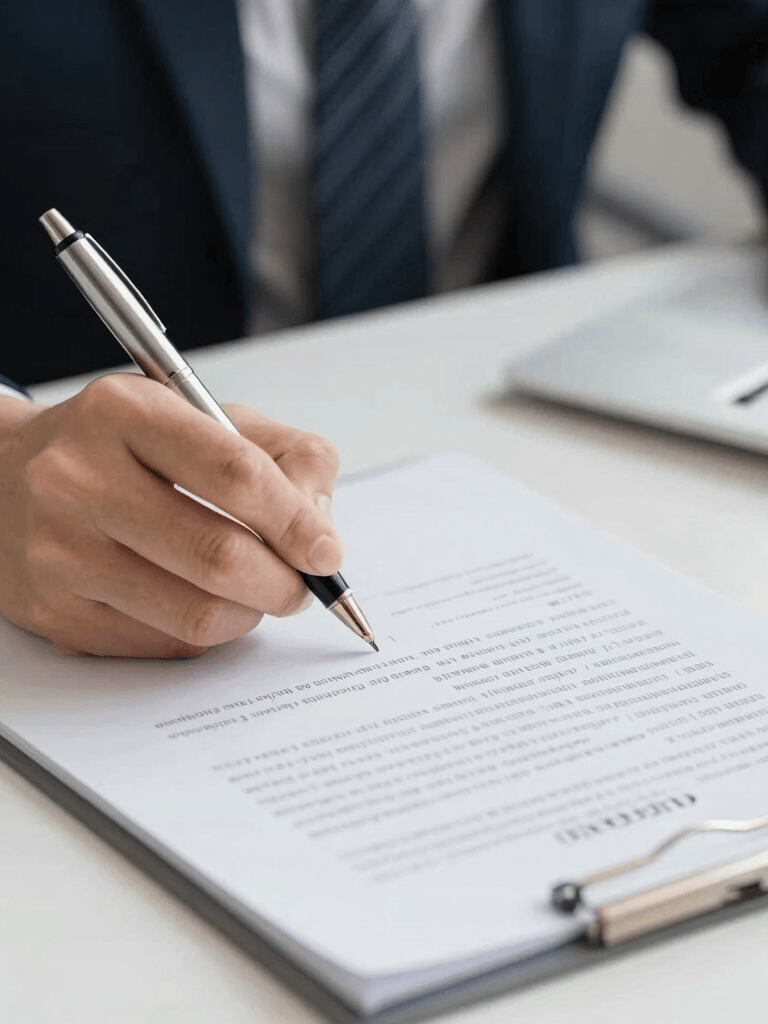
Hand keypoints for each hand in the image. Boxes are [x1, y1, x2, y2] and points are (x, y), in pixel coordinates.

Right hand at [0, 374, 342, 657]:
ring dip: (250, 613)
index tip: (327, 552)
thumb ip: (283, 455)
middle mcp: (78, 479)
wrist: (4, 481)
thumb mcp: (202, 416)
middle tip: (300, 584)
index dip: (297, 522)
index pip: (235, 474)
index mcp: (124, 413)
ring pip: (196, 614)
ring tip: (255, 592)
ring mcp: (60, 552)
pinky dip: (208, 634)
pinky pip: (165, 645)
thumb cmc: (122, 448)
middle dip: (284, 582)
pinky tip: (203, 603)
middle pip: (219, 555)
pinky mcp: (55, 612)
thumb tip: (320, 530)